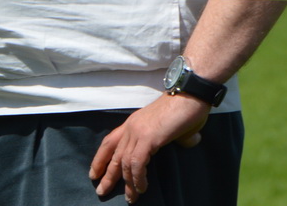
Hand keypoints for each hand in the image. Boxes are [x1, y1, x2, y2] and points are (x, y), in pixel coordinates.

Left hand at [90, 93, 209, 201]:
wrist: (191, 92)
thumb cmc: (186, 105)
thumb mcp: (171, 123)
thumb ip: (175, 135)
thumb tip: (191, 141)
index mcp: (133, 122)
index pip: (110, 141)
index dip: (100, 159)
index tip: (95, 173)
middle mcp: (131, 127)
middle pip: (114, 155)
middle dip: (108, 176)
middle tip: (102, 191)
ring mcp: (138, 132)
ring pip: (125, 163)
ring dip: (127, 183)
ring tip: (131, 198)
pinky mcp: (148, 138)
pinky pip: (137, 164)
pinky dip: (138, 178)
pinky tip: (142, 187)